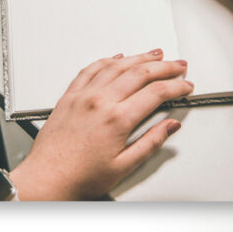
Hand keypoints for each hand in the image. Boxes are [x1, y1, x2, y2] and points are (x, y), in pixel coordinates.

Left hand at [9, 49, 192, 199]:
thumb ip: (150, 143)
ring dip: (139, 57)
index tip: (185, 86)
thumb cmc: (80, 176)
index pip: (155, 93)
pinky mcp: (69, 96)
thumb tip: (169, 127)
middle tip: (178, 65)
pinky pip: (90, 69)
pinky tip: (117, 57)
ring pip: (117, 66)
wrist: (47, 177)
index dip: (176, 87)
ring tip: (155, 54)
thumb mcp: (124, 166)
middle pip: (140, 73)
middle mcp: (100, 102)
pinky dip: (107, 60)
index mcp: (117, 119)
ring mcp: (83, 96)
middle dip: (165, 67)